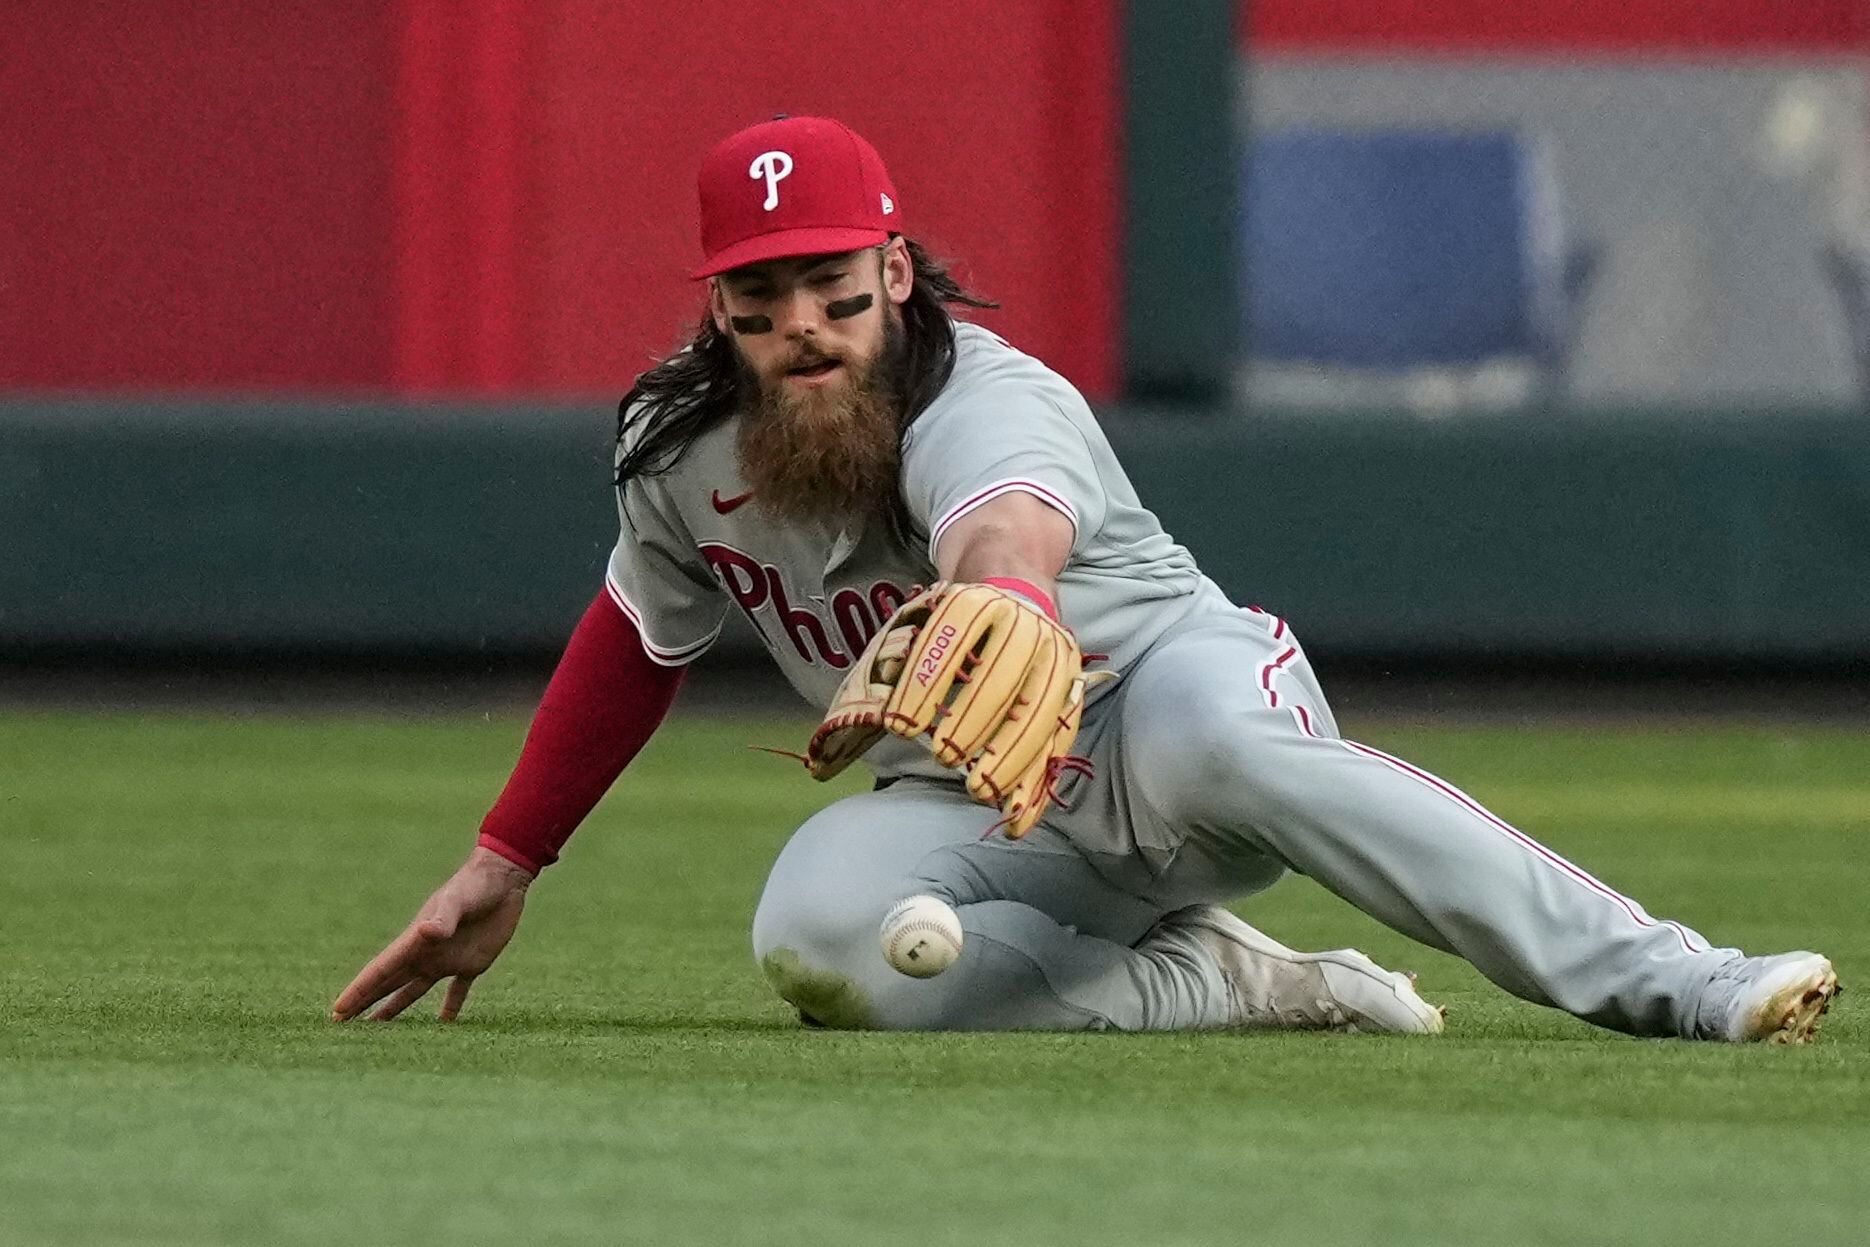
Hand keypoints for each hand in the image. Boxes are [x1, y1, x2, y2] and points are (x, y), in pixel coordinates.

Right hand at [331, 846, 533, 1021]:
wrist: (503, 878)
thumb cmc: (476, 886)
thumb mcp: (458, 901)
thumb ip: (443, 919)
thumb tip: (426, 932)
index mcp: (416, 941)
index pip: (381, 971)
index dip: (359, 991)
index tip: (337, 1012)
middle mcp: (426, 954)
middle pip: (389, 983)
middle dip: (365, 1002)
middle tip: (341, 1023)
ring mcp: (447, 960)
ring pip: (414, 990)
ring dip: (395, 1008)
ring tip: (377, 1028)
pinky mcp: (472, 963)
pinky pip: (457, 992)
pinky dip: (450, 1008)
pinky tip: (444, 1025)